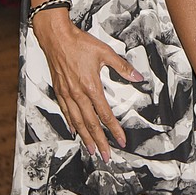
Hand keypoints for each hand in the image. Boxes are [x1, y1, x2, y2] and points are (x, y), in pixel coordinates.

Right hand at [32, 13, 143, 160]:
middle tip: (107, 156)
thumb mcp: (106, 53)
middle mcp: (77, 95)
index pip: (105, 114)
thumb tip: (138, 78)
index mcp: (91, 87)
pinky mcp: (59, 92)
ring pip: (77, 122)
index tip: (121, 140)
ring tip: (92, 150)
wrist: (57, 39)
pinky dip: (72, 125)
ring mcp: (66, 95)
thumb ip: (122, 67)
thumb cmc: (81, 44)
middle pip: (90, 124)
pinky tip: (76, 131)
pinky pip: (66, 113)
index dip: (114, 129)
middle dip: (100, 141)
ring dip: (85, 138)